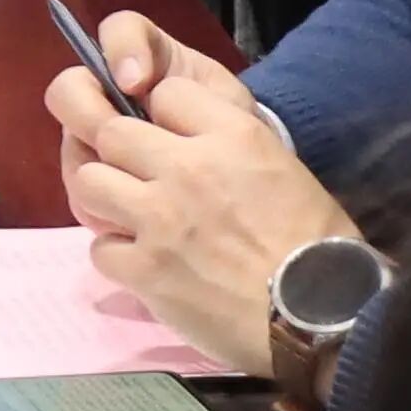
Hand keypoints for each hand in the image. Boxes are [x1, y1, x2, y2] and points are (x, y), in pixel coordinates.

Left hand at [44, 13, 348, 370]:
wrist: (321, 318)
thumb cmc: (319, 246)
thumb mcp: (286, 170)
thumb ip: (232, 148)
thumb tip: (198, 145)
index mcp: (233, 135)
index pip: (166, 92)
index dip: (163, 113)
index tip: (170, 135)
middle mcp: (187, 166)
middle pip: (111, 131)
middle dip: (119, 150)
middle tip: (136, 175)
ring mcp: (159, 218)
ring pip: (89, 181)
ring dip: (105, 196)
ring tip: (129, 215)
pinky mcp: (144, 269)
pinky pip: (100, 247)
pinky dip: (116, 255)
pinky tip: (141, 263)